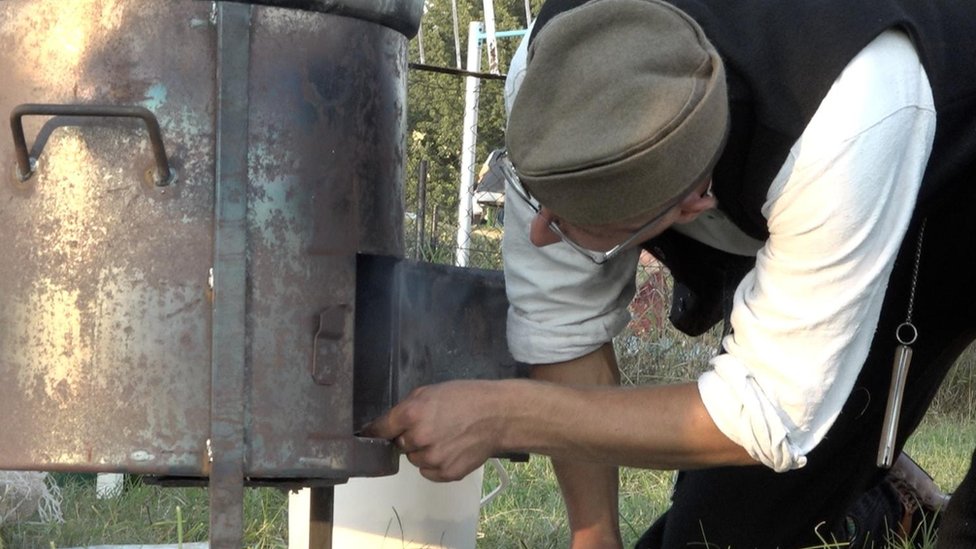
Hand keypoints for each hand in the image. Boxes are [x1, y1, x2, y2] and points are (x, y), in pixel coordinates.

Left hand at [363, 380, 507, 481]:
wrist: (499, 416)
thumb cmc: (467, 397)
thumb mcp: (431, 391)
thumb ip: (408, 407)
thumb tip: (389, 423)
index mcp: (411, 415)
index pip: (380, 429)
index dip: (375, 431)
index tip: (368, 434)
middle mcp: (418, 439)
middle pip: (399, 445)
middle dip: (409, 438)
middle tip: (430, 427)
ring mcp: (432, 459)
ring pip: (415, 460)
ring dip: (424, 451)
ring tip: (446, 437)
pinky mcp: (446, 473)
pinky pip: (429, 472)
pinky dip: (436, 464)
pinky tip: (452, 449)